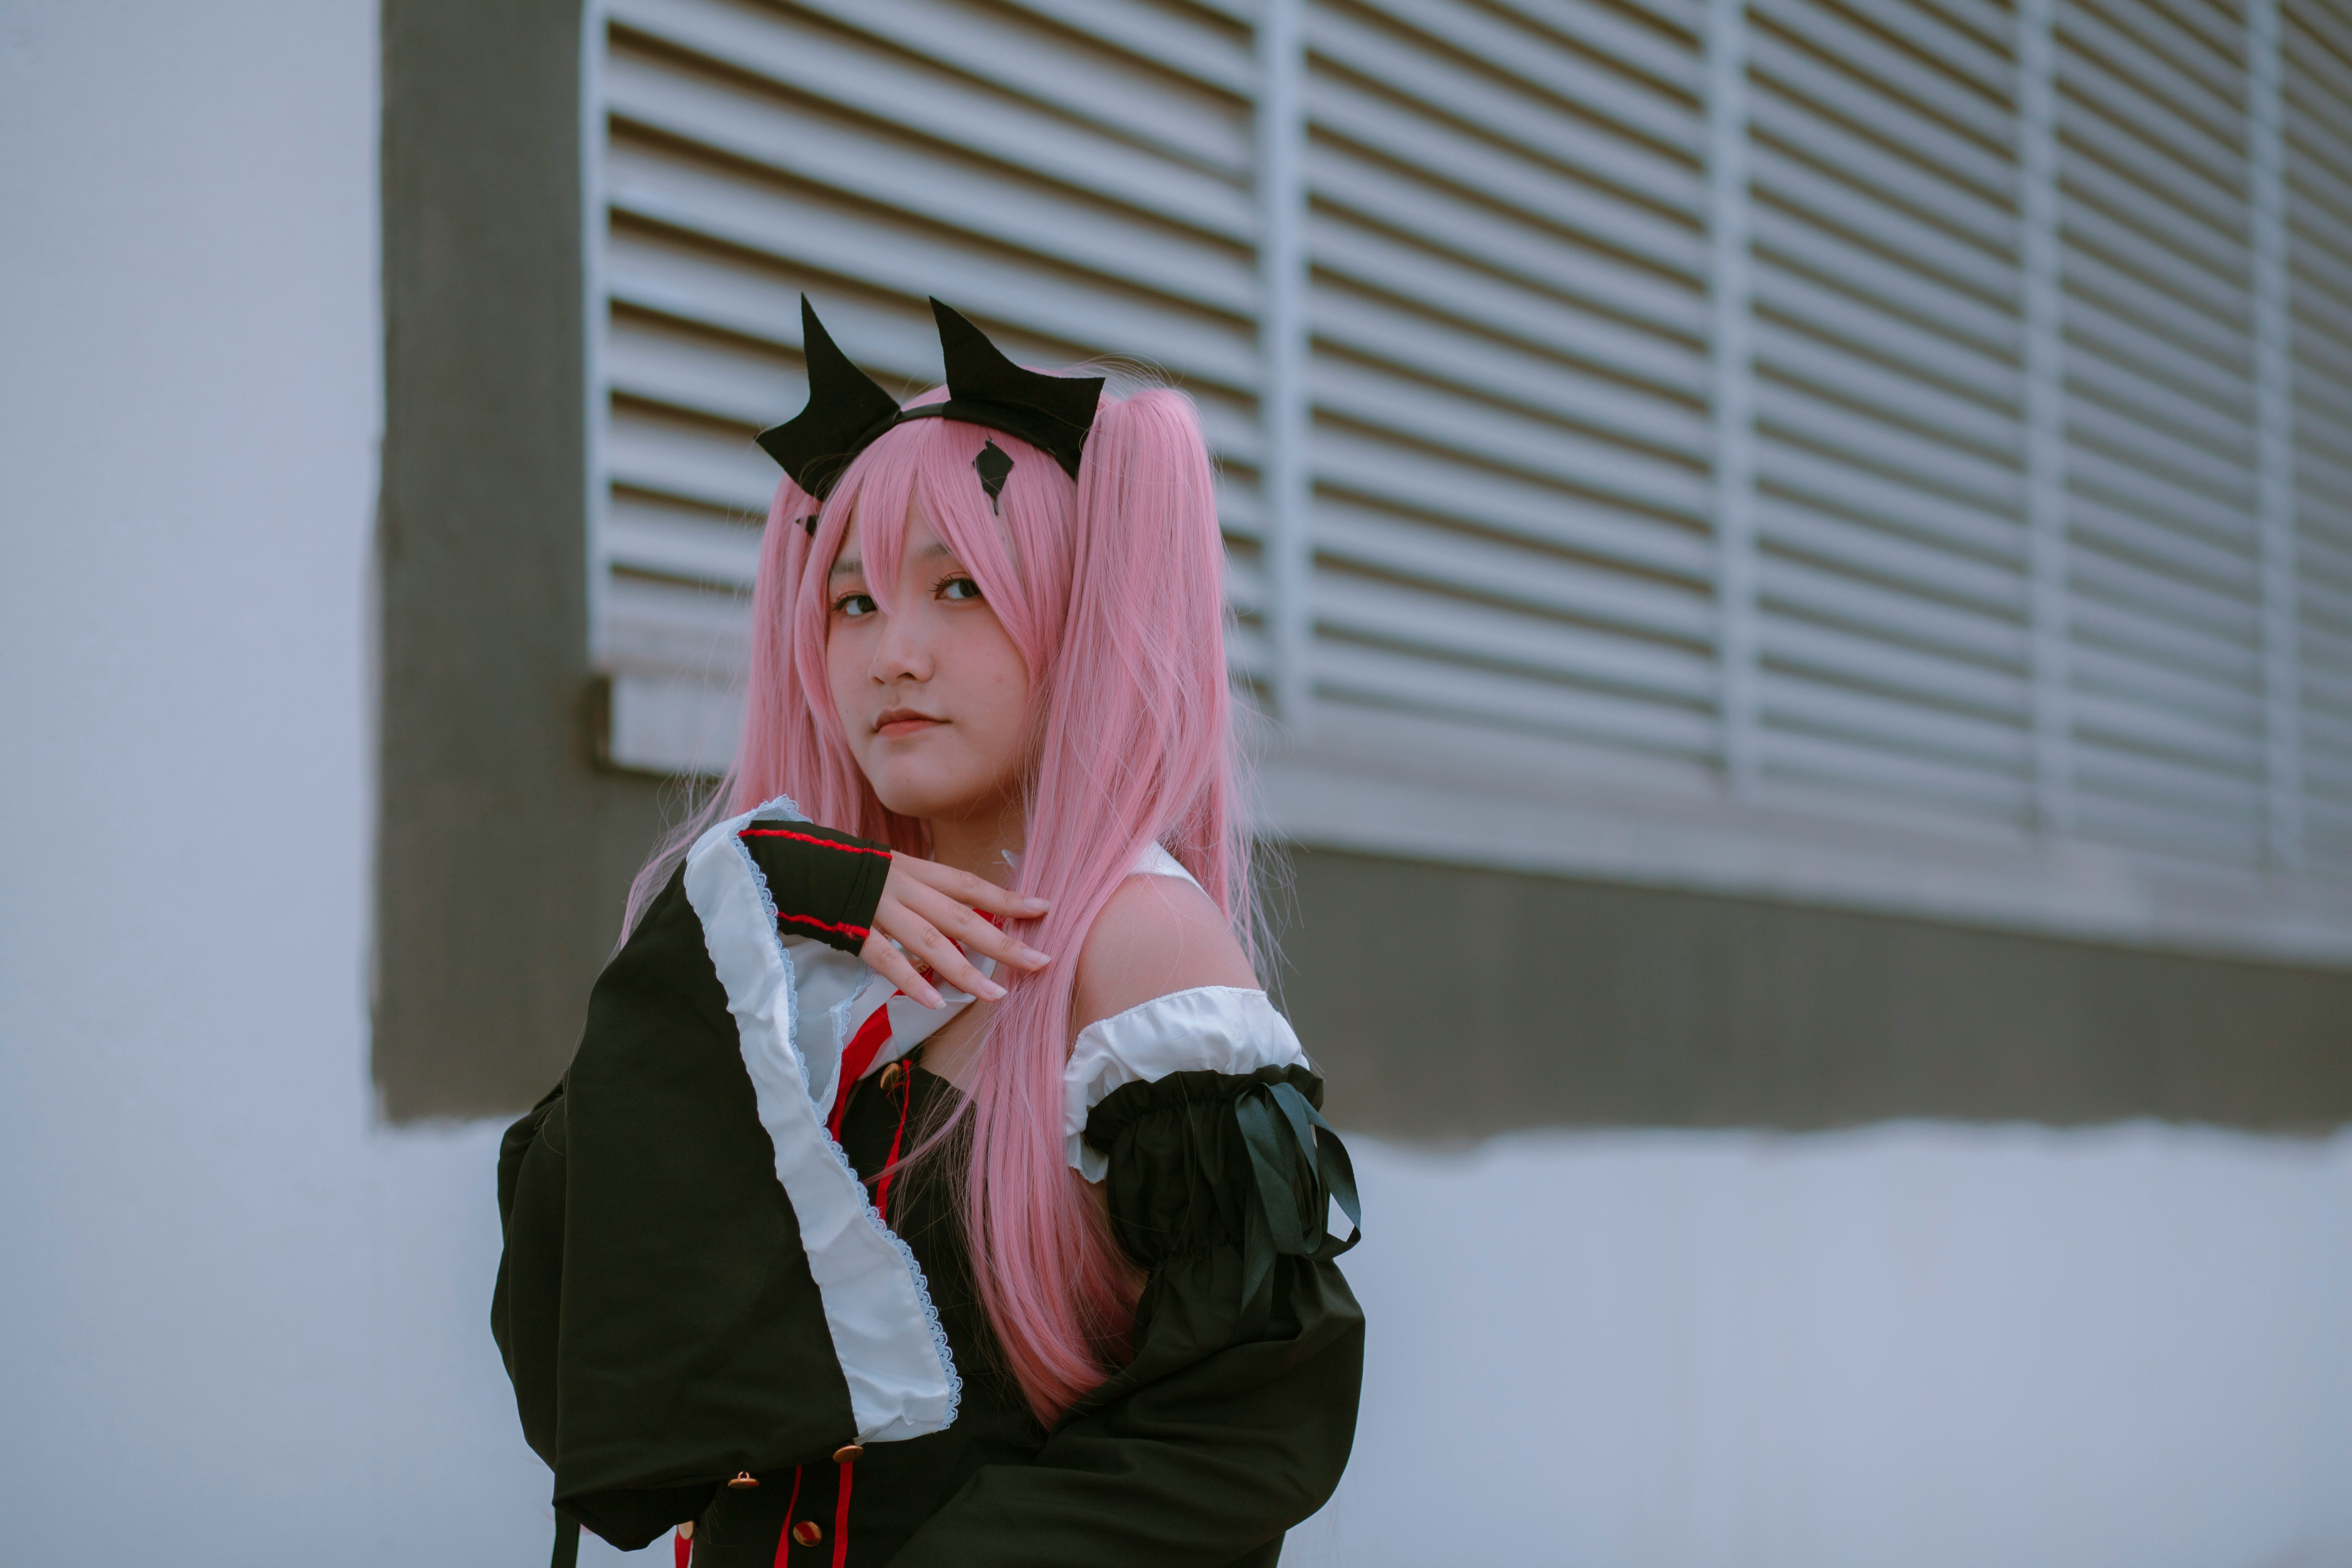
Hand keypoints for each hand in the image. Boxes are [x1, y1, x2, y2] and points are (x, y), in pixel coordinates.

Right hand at [859, 854, 1051, 1008]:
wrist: (793, 861)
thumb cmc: (847, 870)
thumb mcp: (892, 870)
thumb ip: (923, 890)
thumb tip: (961, 915)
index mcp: (916, 870)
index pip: (970, 885)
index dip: (1007, 898)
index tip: (1044, 908)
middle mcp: (905, 887)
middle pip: (962, 917)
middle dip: (1002, 942)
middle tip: (1040, 962)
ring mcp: (880, 909)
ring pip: (930, 942)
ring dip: (966, 970)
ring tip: (996, 994)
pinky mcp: (854, 930)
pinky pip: (887, 959)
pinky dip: (912, 981)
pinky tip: (936, 1002)